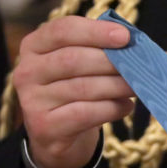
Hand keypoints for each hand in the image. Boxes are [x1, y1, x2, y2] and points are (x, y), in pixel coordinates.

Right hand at [13, 16, 134, 167]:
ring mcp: (32, 100)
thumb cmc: (74, 93)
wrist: (57, 137)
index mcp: (34, 46)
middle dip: (111, 62)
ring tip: (137, 87)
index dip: (95, 32)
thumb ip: (98, 51)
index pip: (62, 30)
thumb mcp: (79, 67)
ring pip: (82, 87)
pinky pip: (85, 113)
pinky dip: (111, 108)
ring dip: (116, 86)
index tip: (125, 36)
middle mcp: (27, 71)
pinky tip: (126, 106)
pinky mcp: (45, 126)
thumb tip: (137, 45)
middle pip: (73, 59)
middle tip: (138, 67)